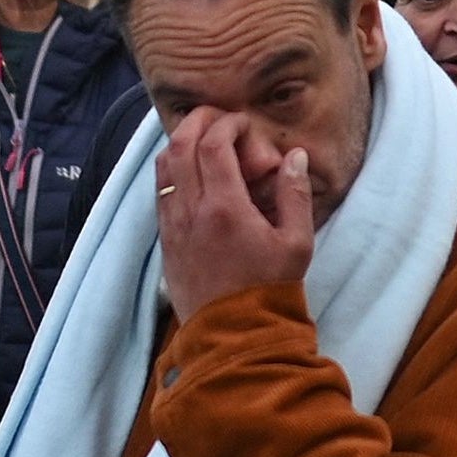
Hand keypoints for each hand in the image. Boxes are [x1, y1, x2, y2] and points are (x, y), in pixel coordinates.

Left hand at [153, 110, 316, 321]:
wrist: (235, 336)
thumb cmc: (270, 289)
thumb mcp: (297, 243)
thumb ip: (295, 194)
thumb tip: (293, 156)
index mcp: (225, 208)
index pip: (213, 144)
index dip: (227, 124)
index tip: (244, 125)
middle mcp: (191, 211)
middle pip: (179, 145)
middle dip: (199, 122)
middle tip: (220, 121)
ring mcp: (173, 225)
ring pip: (162, 166)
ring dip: (180, 143)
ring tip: (204, 142)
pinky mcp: (166, 240)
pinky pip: (160, 191)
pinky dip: (172, 170)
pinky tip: (193, 174)